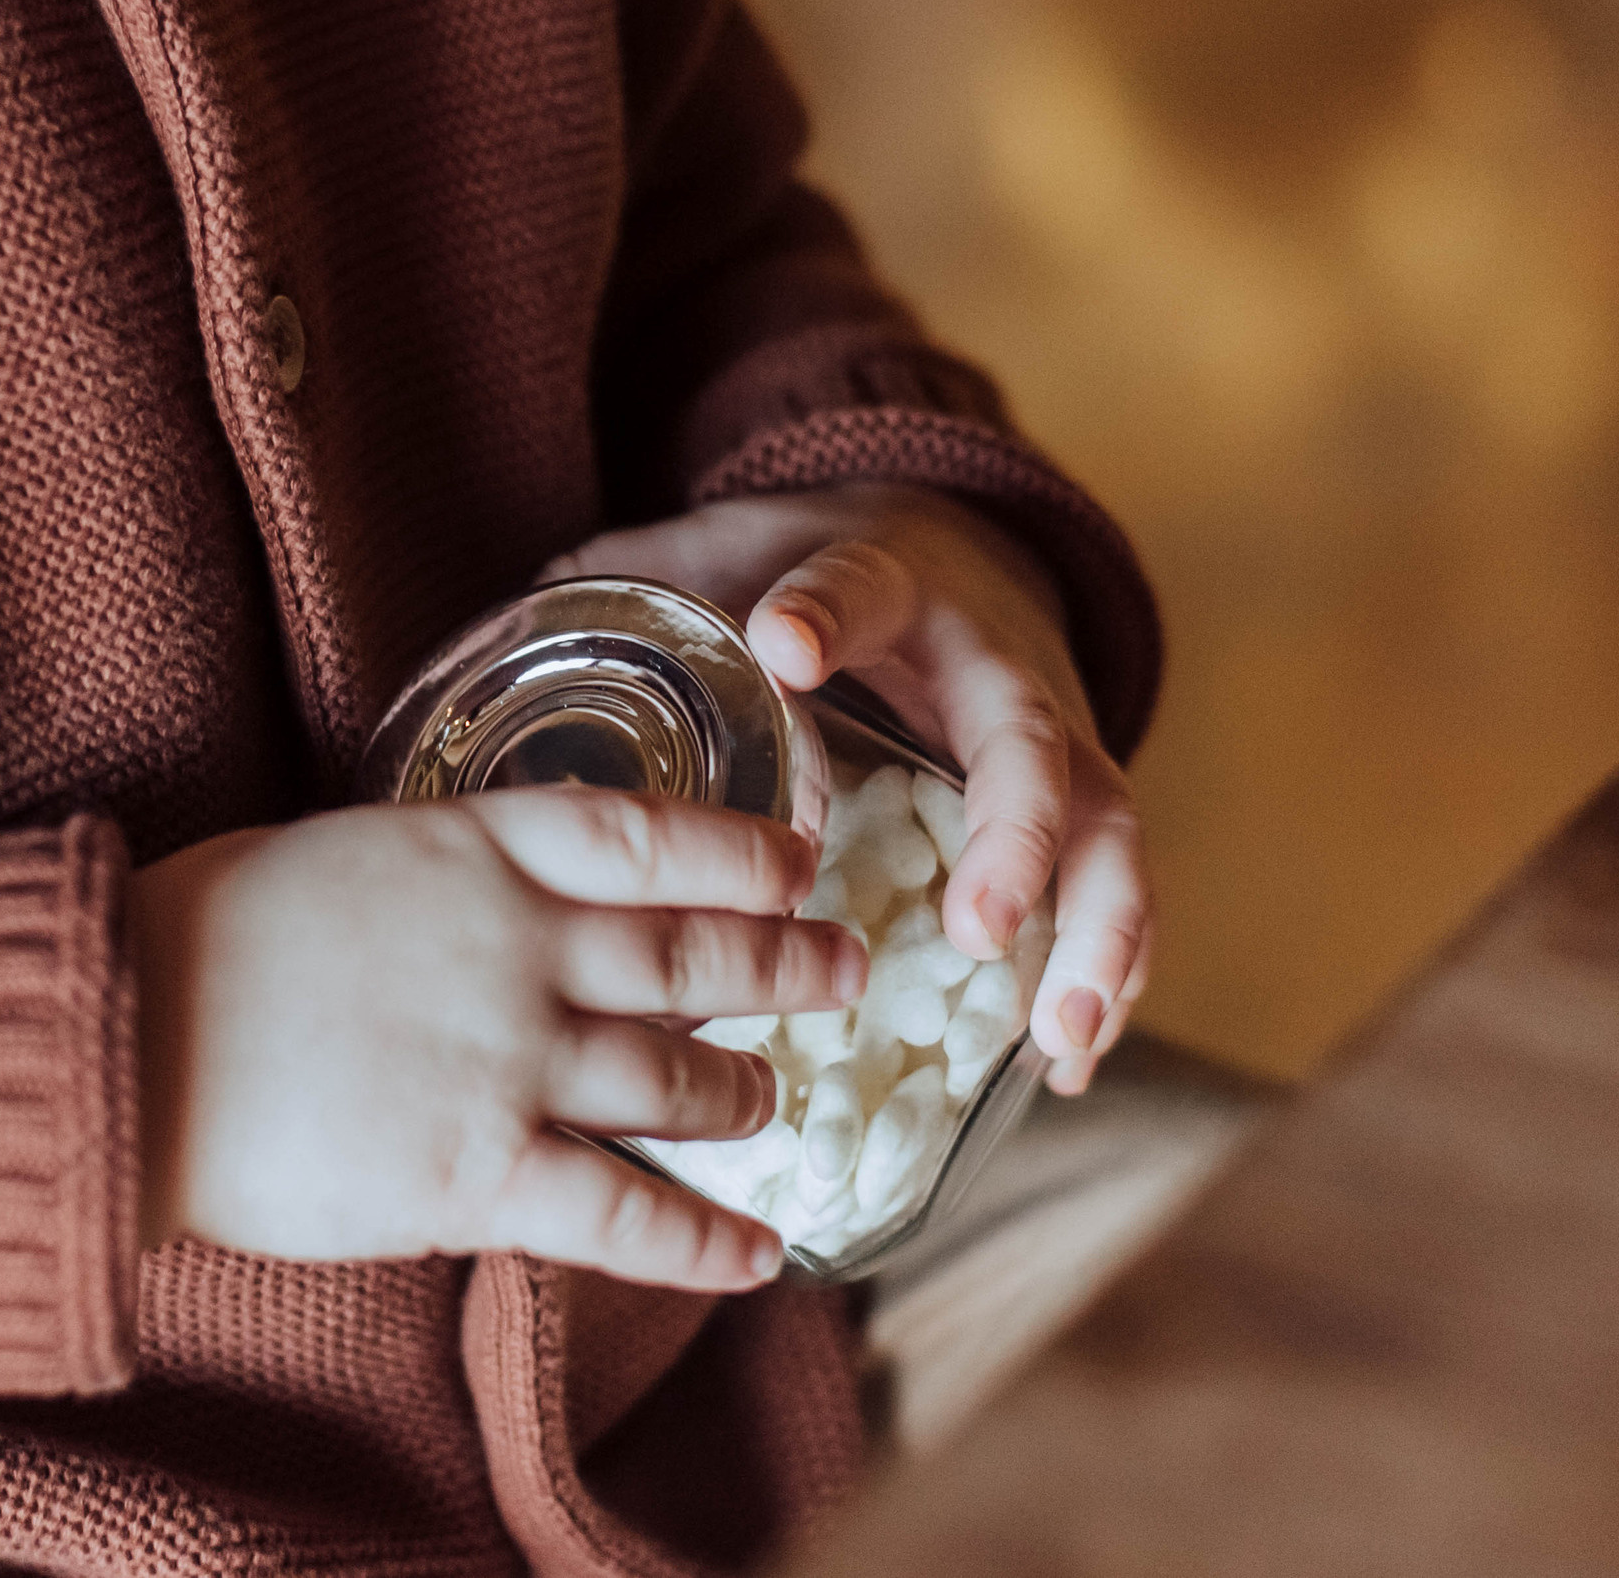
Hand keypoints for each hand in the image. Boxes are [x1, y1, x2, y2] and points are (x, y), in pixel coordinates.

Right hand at [126, 789, 866, 1287]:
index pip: (650, 838)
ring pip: (678, 1082)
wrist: (116, 1037)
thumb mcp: (341, 854)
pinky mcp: (479, 1177)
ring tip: (773, 1102)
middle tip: (846, 969)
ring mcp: (508, 1063)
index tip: (799, 860)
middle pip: (694, 956)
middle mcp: (518, 950)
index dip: (741, 851)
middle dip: (786, 964)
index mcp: (476, 853)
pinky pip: (625, 1215)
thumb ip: (443, 873)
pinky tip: (757, 1254)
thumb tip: (495, 894)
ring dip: (744, 1096)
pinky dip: (703, 1241)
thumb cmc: (200, 938)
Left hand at [542, 483, 1149, 1093]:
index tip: (786, 644)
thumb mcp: (714, 558)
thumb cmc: (800, 574)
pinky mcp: (1074, 810)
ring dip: (1094, 934)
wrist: (938, 554)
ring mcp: (1050, 737)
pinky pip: (1113, 891)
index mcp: (889, 583)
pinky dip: (1107, 974)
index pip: (860, 584)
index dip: (829, 611)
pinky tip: (1063, 1065)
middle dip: (1013, 832)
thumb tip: (506, 630)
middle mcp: (990, 660)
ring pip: (1106, 826)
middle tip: (975, 926)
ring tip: (1057, 1036)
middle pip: (1026, 734)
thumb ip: (631, 589)